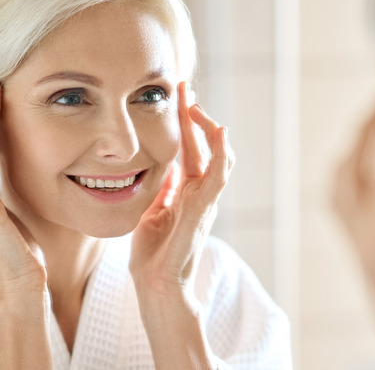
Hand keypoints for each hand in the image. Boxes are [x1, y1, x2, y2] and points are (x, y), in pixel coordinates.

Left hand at [130, 81, 234, 298]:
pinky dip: (221, 152)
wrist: (157, 287)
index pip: (191, 148)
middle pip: (205, 145)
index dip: (185, 122)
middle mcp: (200, 193)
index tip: (176, 96)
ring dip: (207, 127)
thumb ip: (164, 190)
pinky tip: (219, 131)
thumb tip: (166, 167)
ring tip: (194, 103)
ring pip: (218, 155)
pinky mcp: (203, 210)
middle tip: (183, 87)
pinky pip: (219, 176)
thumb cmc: (154, 256)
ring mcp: (205, 201)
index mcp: (187, 192)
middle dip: (194, 115)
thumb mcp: (153, 212)